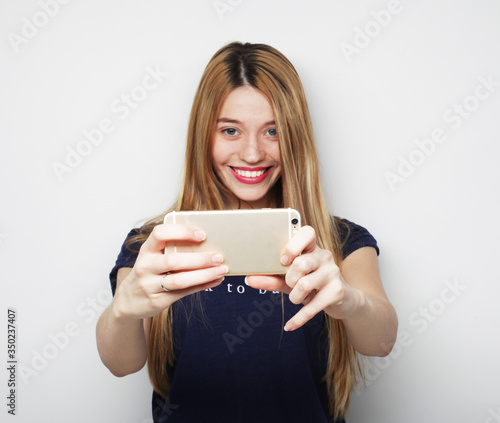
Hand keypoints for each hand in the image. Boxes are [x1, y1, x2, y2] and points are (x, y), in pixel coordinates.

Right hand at [113, 223, 227, 319]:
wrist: (128, 301)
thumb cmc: (148, 273)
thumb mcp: (153, 257)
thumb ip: (173, 250)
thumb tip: (207, 244)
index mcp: (147, 249)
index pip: (160, 234)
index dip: (181, 232)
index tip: (201, 235)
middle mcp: (145, 266)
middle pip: (173, 260)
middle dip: (199, 259)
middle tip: (218, 256)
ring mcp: (150, 285)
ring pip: (180, 280)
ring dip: (204, 274)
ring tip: (221, 270)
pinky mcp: (158, 301)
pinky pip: (184, 292)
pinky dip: (202, 285)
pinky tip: (215, 280)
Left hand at [246, 225, 362, 330]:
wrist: (343, 300)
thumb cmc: (312, 285)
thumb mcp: (291, 280)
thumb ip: (272, 277)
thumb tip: (250, 279)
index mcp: (313, 248)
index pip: (307, 232)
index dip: (293, 245)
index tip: (283, 259)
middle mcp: (325, 256)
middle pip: (300, 263)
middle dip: (289, 278)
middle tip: (291, 283)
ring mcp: (333, 273)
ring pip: (305, 284)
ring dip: (294, 296)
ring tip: (297, 297)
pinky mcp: (337, 291)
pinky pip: (312, 306)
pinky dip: (298, 318)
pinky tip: (290, 325)